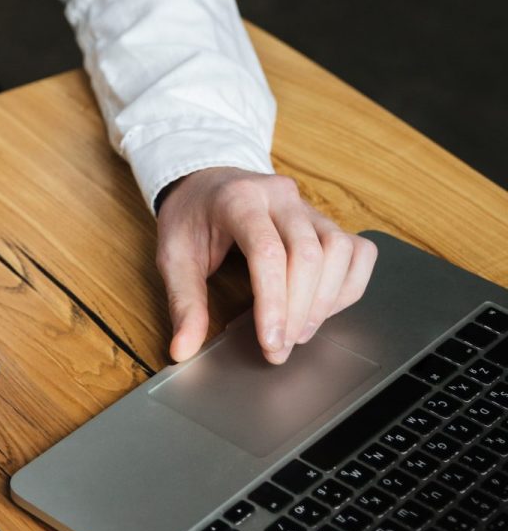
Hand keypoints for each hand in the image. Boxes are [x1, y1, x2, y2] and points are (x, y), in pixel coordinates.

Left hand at [155, 167, 376, 364]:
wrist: (205, 182)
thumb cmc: (191, 217)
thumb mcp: (173, 255)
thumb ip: (183, 302)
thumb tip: (184, 349)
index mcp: (239, 199)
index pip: (268, 252)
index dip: (274, 303)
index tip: (270, 342)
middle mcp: (279, 196)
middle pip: (309, 254)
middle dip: (299, 311)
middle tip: (280, 347)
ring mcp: (307, 206)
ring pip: (340, 250)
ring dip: (327, 300)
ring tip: (301, 330)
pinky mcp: (324, 220)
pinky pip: (357, 251)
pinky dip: (348, 284)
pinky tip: (324, 307)